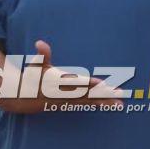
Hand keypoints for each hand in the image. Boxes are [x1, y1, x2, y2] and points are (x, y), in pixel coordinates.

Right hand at [2, 40, 125, 113]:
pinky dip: (101, 104)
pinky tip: (113, 105)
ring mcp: (71, 99)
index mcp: (62, 83)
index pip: (78, 82)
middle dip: (103, 94)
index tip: (101, 83)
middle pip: (89, 93)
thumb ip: (42, 54)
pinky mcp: (73, 103)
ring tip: (120, 103)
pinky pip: (89, 104)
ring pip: (91, 101)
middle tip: (119, 94)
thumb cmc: (35, 77)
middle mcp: (68, 93)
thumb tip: (39, 43)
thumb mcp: (37, 65)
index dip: (89, 83)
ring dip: (106, 101)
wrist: (28, 98)